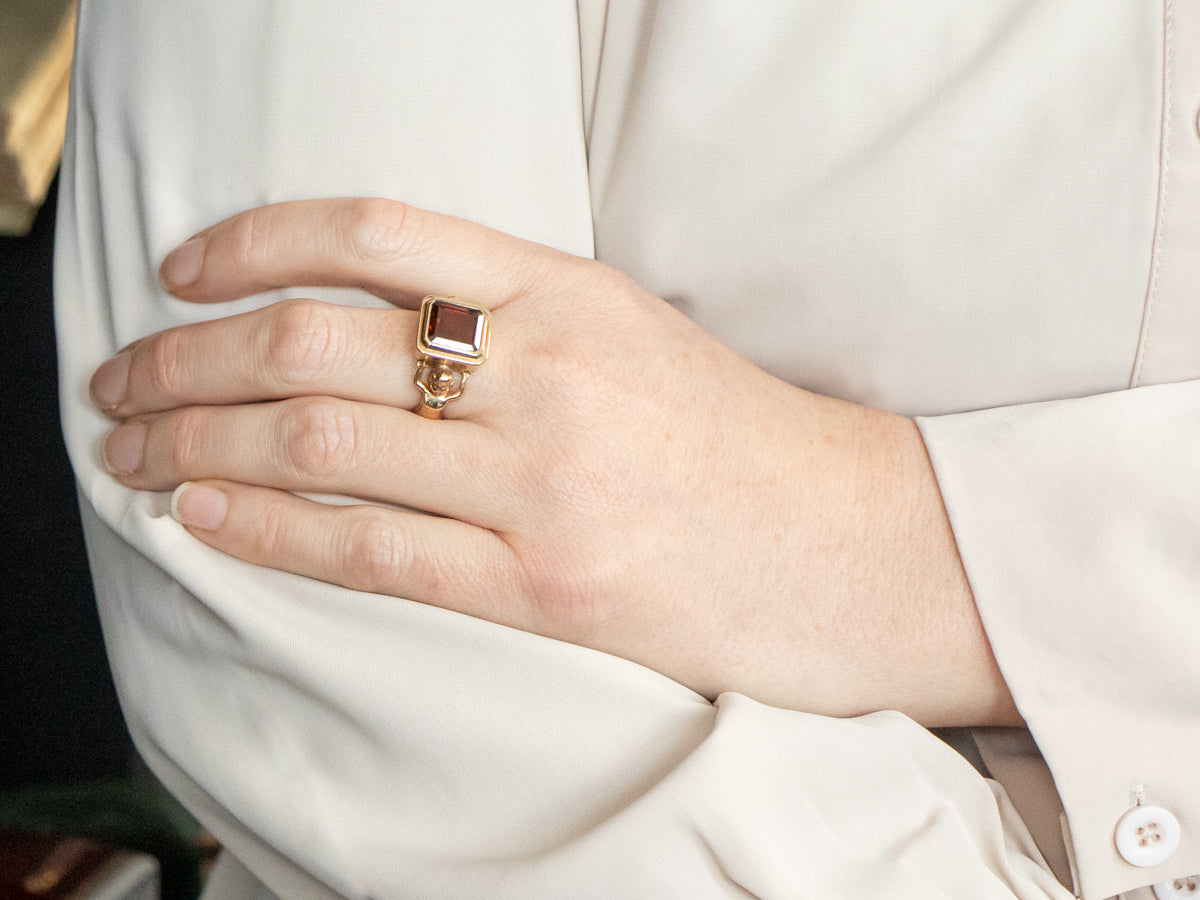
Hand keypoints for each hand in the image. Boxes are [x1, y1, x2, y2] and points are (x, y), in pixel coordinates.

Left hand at [91, 198, 1018, 725]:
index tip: (182, 271)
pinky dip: (264, 531)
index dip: (253, 240)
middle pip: (317, 344)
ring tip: (132, 447)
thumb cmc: (734, 440)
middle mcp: (552, 376)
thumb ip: (510, 313)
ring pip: (323, 447)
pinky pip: (370, 553)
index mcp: (573, 294)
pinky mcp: (547, 590)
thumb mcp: (629, 332)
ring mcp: (547, 485)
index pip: (379, 232)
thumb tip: (364, 320)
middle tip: (121, 377)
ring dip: (198, 443)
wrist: (846, 546)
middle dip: (186, 359)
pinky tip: (199, 515)